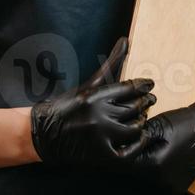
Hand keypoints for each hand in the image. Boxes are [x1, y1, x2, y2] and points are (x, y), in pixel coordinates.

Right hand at [30, 39, 155, 167]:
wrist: (44, 135)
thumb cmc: (67, 106)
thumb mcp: (89, 83)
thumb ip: (111, 63)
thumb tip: (126, 39)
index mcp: (94, 96)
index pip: (130, 88)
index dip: (144, 86)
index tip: (150, 85)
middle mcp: (98, 115)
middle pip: (135, 107)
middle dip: (146, 102)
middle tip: (151, 100)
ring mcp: (100, 137)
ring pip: (134, 128)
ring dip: (142, 122)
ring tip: (143, 118)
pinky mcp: (101, 155)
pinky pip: (129, 151)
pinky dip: (138, 144)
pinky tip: (139, 138)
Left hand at [132, 98, 194, 193]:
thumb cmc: (186, 125)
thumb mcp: (157, 125)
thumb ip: (137, 137)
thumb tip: (122, 143)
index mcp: (154, 165)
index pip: (127, 163)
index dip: (124, 151)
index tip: (123, 142)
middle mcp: (161, 181)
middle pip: (137, 172)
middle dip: (135, 158)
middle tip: (137, 143)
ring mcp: (171, 186)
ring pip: (148, 177)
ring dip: (146, 165)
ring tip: (152, 148)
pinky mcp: (179, 187)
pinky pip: (161, 180)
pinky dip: (159, 170)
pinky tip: (164, 156)